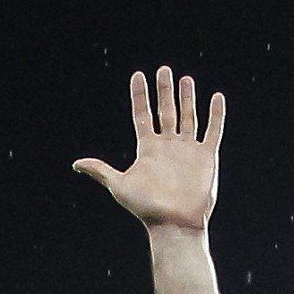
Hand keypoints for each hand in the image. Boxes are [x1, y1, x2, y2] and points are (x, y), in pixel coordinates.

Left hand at [75, 67, 224, 235]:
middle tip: (164, 70)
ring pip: (188, 117)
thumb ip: (101, 170)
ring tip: (185, 79)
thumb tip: (76, 164)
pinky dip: (216, 115)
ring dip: (187, 98)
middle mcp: (168, 146)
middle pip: (166, 111)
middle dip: (164, 90)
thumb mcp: (119, 186)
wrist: (174, 223)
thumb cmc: (146, 208)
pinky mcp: (206, 157)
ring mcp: (187, 150)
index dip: (139, 95)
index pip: (142, 115)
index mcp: (147, 149)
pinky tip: (216, 98)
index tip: (138, 75)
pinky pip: (212, 131)